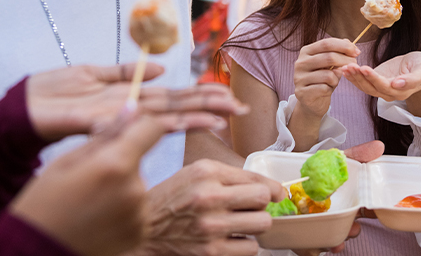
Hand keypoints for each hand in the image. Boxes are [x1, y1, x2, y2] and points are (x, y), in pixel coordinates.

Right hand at [11, 110, 217, 255]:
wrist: (35, 253)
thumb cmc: (43, 203)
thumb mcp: (67, 161)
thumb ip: (105, 134)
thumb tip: (133, 107)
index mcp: (115, 164)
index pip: (151, 128)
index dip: (140, 125)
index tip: (125, 131)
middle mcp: (135, 188)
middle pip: (140, 159)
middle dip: (121, 161)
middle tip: (89, 179)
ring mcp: (139, 213)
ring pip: (137, 183)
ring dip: (121, 186)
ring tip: (90, 201)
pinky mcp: (140, 231)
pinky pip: (137, 207)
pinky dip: (122, 208)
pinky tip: (97, 216)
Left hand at [26, 62, 248, 140]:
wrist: (20, 108)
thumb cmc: (53, 92)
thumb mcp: (92, 72)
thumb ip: (125, 70)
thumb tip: (163, 69)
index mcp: (129, 97)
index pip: (173, 97)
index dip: (200, 97)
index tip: (229, 98)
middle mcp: (128, 109)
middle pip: (175, 107)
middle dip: (207, 107)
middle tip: (239, 110)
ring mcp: (114, 116)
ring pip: (159, 115)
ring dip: (190, 117)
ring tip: (219, 118)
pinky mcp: (93, 120)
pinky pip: (127, 120)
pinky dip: (149, 122)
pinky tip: (175, 121)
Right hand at [134, 160, 284, 255]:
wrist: (143, 230)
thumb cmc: (171, 198)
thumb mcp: (194, 172)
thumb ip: (228, 175)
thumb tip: (268, 187)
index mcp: (206, 172)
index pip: (256, 179)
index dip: (273, 187)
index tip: (277, 193)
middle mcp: (209, 196)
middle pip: (263, 199)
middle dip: (261, 204)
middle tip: (252, 207)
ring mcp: (211, 226)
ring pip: (262, 224)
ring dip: (255, 225)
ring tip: (241, 223)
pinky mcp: (211, 252)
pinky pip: (250, 248)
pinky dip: (244, 244)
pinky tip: (231, 238)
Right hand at [293, 39, 359, 118]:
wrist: (312, 100)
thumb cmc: (323, 79)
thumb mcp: (331, 64)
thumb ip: (339, 53)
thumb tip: (352, 46)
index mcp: (306, 51)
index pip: (326, 43)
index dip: (344, 46)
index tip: (357, 52)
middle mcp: (300, 63)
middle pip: (329, 57)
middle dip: (346, 61)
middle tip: (355, 66)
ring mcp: (299, 78)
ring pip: (328, 75)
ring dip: (337, 79)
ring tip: (334, 81)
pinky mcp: (301, 92)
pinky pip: (324, 88)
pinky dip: (330, 88)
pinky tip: (327, 89)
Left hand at [297, 141, 385, 254]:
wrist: (286, 174)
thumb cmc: (316, 169)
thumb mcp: (335, 160)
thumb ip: (357, 154)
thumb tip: (379, 146)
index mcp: (346, 201)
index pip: (363, 211)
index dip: (371, 213)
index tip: (374, 213)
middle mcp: (334, 215)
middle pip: (348, 229)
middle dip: (351, 232)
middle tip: (353, 229)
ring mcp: (318, 225)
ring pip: (329, 239)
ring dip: (334, 242)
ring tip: (335, 242)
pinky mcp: (300, 234)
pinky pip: (307, 248)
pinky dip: (310, 250)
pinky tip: (311, 246)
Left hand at [341, 51, 420, 102]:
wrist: (418, 66)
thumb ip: (412, 79)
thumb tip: (397, 84)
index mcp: (401, 92)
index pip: (384, 86)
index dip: (374, 78)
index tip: (365, 68)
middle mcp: (389, 93)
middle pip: (371, 88)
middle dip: (360, 77)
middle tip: (350, 66)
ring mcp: (381, 89)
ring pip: (365, 86)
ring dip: (354, 77)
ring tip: (345, 67)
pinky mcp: (375, 82)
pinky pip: (362, 82)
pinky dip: (353, 77)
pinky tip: (345, 70)